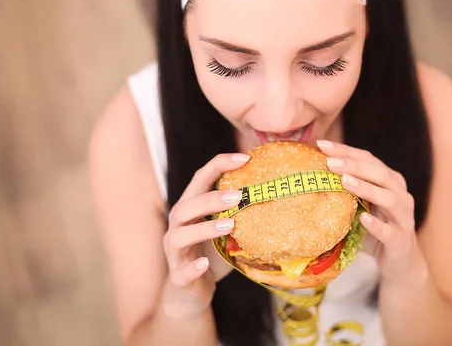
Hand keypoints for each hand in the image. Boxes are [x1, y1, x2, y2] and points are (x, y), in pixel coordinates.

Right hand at [161, 153, 250, 316]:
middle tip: (239, 195)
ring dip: (204, 229)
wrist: (190, 293)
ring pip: (180, 235)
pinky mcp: (178, 276)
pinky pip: (182, 271)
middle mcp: (178, 226)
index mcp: (191, 209)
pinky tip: (205, 263)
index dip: (220, 164)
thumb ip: (241, 213)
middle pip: (186, 205)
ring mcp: (175, 252)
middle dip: (211, 198)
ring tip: (229, 225)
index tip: (245, 158)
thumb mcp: (227, 231)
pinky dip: (193, 266)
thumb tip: (276, 194)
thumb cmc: (211, 255)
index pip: (200, 179)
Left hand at [316, 140, 420, 279]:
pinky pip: (390, 232)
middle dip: (355, 166)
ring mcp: (404, 218)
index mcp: (390, 182)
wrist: (399, 260)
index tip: (322, 145)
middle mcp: (401, 195)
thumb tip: (312, 174)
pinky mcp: (401, 241)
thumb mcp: (361, 205)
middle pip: (381, 174)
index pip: (369, 160)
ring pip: (389, 199)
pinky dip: (377, 225)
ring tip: (345, 182)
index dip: (346, 151)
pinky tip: (364, 218)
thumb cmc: (375, 228)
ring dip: (366, 188)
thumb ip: (347, 190)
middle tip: (330, 162)